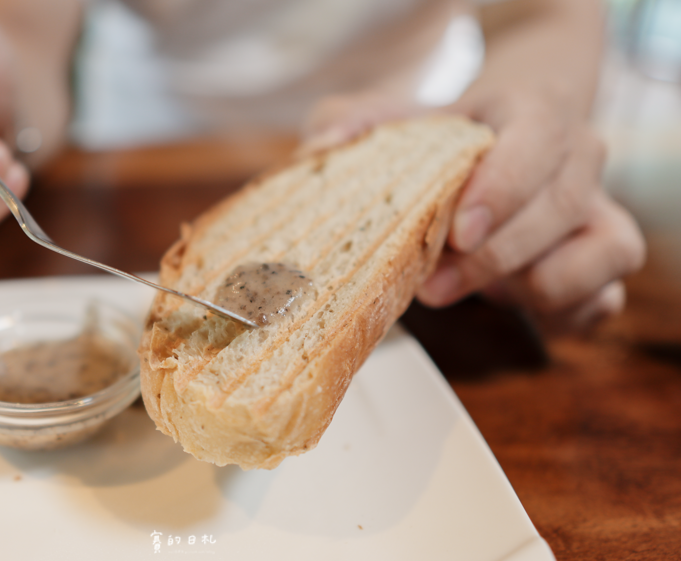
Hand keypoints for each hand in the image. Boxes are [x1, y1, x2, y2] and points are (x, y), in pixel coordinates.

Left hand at [302, 89, 645, 331]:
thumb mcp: (385, 120)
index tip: (456, 232)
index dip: (504, 187)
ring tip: (462, 289)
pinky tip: (502, 306)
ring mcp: (597, 212)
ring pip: (603, 253)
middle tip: (431, 285)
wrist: (483, 147)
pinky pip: (604, 300)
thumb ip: (348, 125)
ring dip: (531, 287)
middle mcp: (577, 159)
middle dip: (494, 257)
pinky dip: (559, 315)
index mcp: (531, 112)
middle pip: (563, 205)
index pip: (539, 136)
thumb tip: (321, 149)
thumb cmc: (434, 140)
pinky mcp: (599, 264)